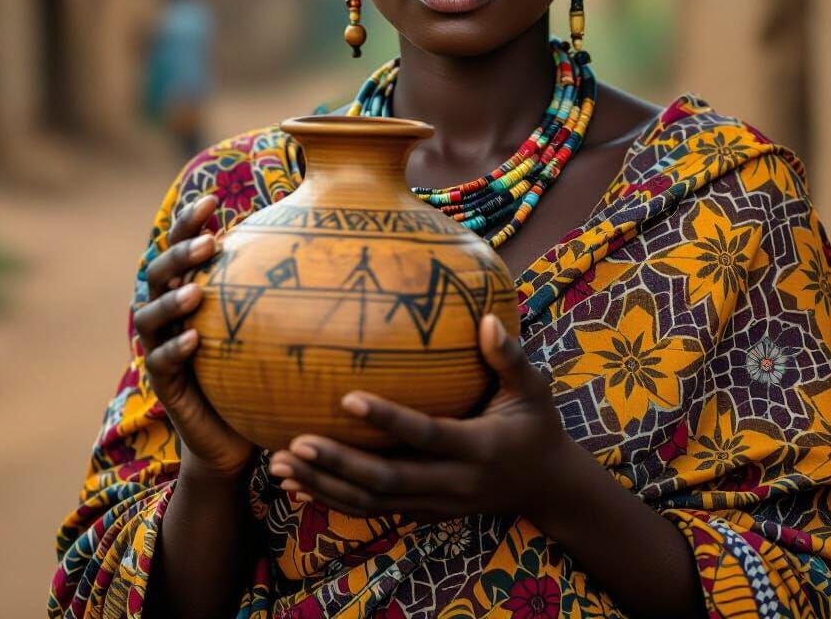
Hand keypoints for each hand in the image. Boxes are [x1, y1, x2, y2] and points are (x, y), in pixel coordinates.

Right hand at [133, 194, 253, 479]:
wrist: (234, 431)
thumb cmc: (253, 364)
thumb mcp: (264, 318)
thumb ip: (273, 281)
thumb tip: (318, 231)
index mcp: (188, 288)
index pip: (182, 246)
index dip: (190, 222)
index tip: (212, 201)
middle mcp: (169, 314)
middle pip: (158, 271)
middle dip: (181, 253)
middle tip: (210, 243)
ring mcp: (162, 348)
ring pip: (149, 315)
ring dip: (171, 300)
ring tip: (197, 291)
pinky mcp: (166, 385)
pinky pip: (160, 362)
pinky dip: (175, 348)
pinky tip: (195, 340)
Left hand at [268, 315, 571, 521]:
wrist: (547, 487)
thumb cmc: (536, 425)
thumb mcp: (533, 389)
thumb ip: (509, 356)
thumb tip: (487, 316)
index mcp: (479, 448)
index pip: (426, 435)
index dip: (387, 419)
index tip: (346, 397)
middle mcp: (454, 484)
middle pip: (388, 480)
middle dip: (339, 464)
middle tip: (296, 442)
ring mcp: (437, 505)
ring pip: (373, 503)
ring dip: (326, 487)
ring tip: (283, 465)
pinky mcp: (425, 513)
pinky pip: (374, 511)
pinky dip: (335, 502)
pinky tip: (299, 489)